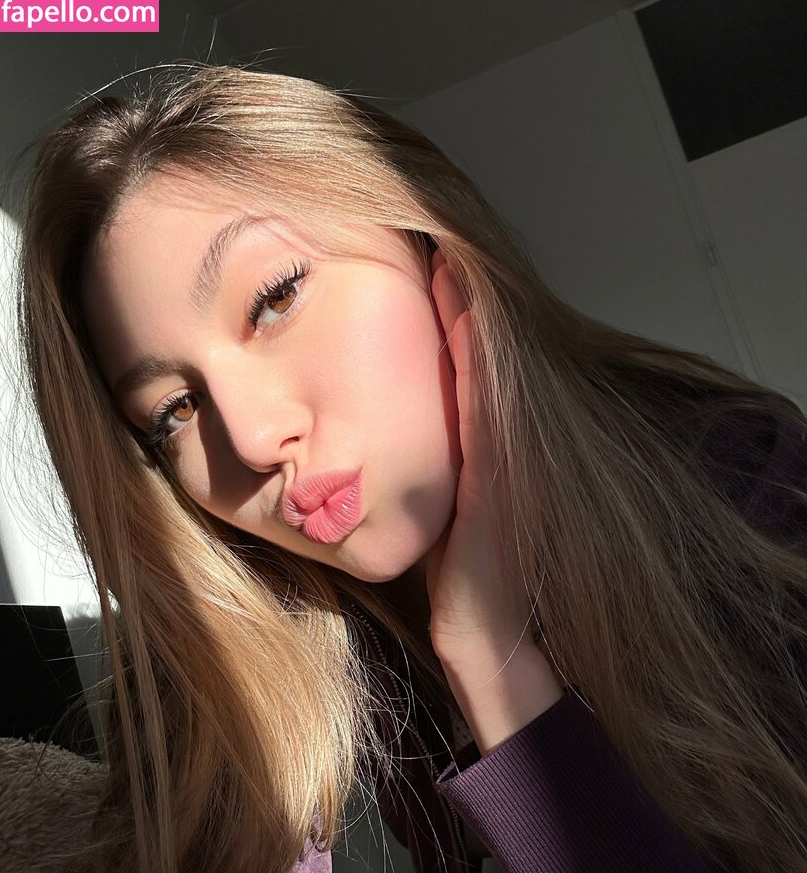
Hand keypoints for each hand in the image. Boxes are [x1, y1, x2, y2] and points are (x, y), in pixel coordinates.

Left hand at [424, 248, 536, 668]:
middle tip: (433, 246)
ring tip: (444, 260)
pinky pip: (480, 395)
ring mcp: (499, 451)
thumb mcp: (430, 511)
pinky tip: (457, 310)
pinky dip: (470, 350)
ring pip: (480, 368)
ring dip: (464, 313)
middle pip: (473, 359)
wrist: (479, 627)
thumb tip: (372, 445)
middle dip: (455, 305)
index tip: (423, 275)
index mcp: (471, 450)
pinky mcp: (496, 466)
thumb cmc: (448, 577)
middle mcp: (490, 443)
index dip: (445, 323)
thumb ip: (415, 471)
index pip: (456, 372)